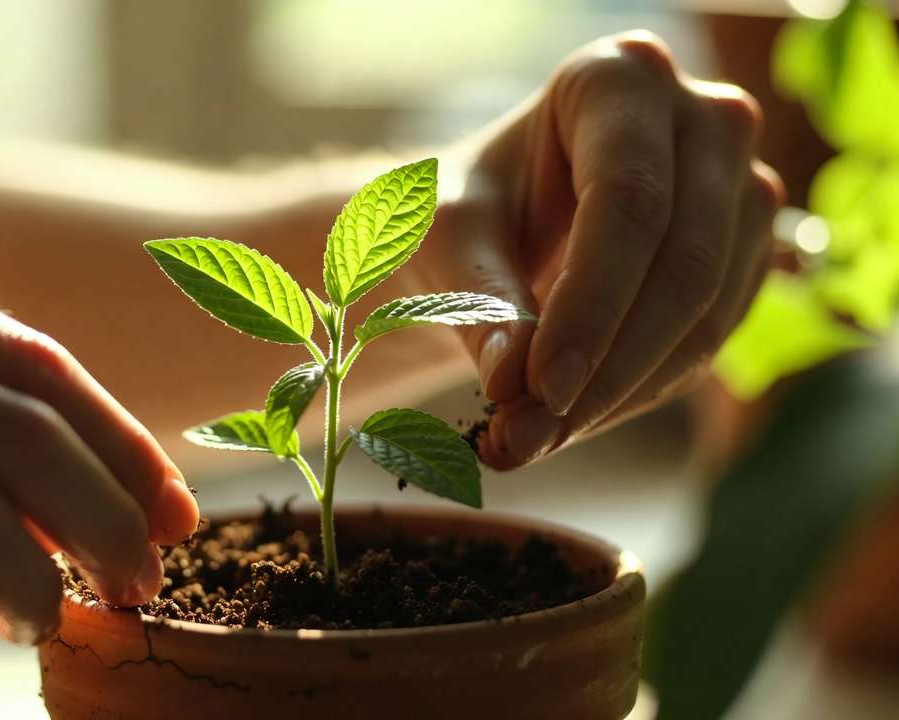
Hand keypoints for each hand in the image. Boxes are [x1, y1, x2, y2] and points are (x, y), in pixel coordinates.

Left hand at [421, 31, 784, 468]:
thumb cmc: (470, 206)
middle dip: (605, 369)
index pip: (628, 204)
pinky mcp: (749, 255)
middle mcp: (705, 119)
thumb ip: (481, 301)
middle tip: (527, 440)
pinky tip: (573, 422)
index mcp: (622, 78)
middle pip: (682, 265)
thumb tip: (515, 386)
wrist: (500, 220)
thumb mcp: (450, 235)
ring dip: (619, 396)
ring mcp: (742, 186)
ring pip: (705, 314)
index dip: (590, 307)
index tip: (539, 391)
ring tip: (532, 443)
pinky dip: (639, 394)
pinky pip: (710, 341)